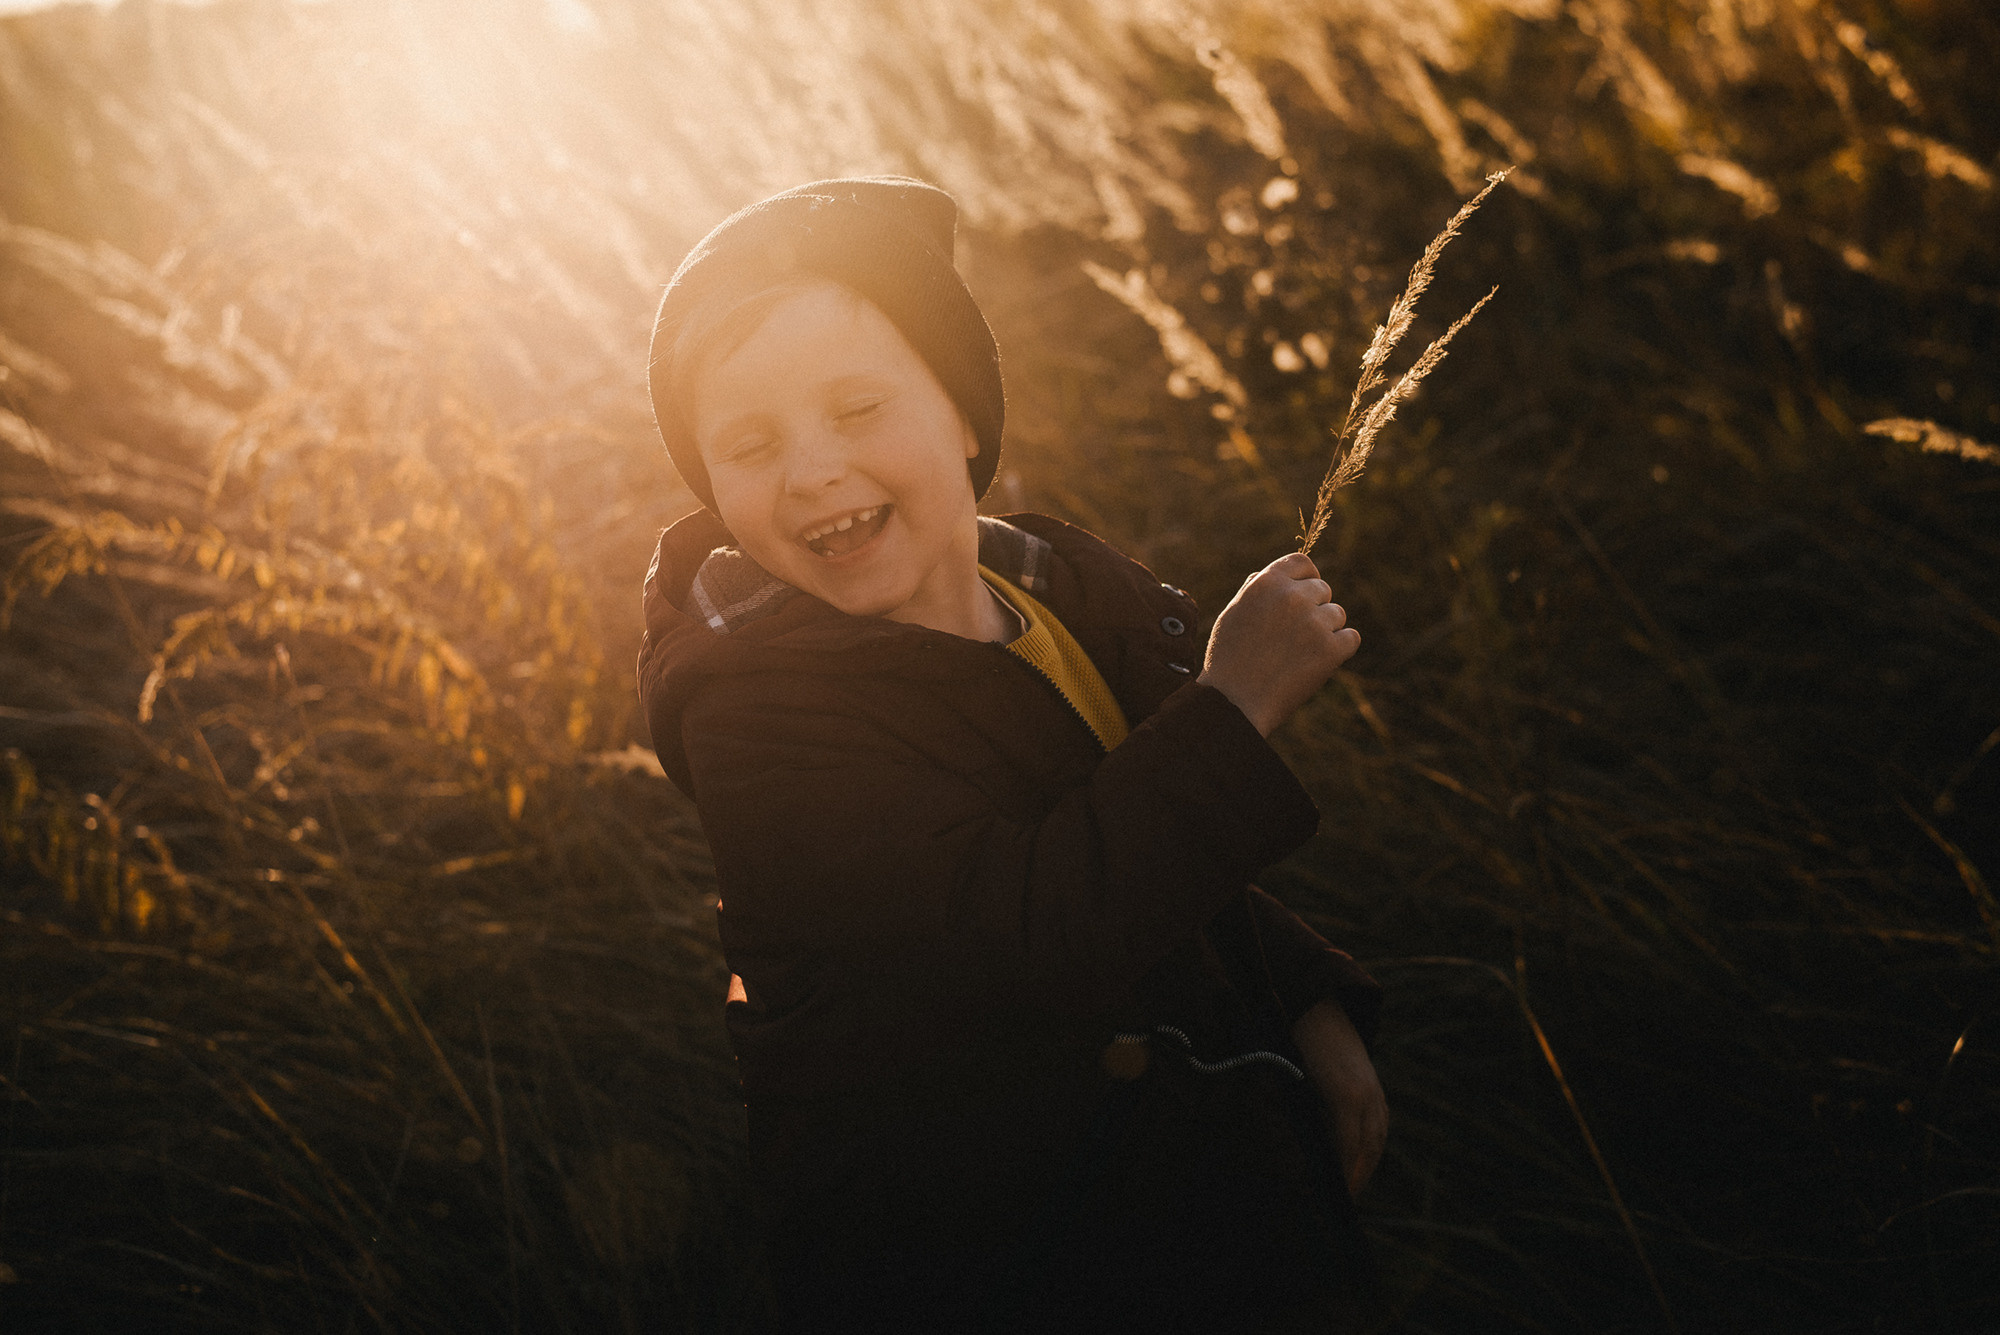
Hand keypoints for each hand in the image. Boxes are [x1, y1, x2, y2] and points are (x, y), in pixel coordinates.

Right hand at [1197, 552, 1358, 735]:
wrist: (1234, 701)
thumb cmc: (1228, 659)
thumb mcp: (1232, 613)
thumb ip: (1254, 590)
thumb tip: (1268, 574)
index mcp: (1267, 583)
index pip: (1303, 563)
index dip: (1306, 577)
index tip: (1304, 595)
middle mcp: (1293, 596)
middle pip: (1323, 589)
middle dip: (1313, 608)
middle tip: (1295, 636)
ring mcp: (1314, 622)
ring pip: (1337, 614)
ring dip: (1325, 630)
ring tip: (1299, 653)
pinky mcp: (1331, 649)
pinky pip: (1350, 638)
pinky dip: (1339, 649)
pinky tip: (1317, 662)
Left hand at [1291, 999, 1386, 1195]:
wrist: (1316, 1003)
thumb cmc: (1292, 1042)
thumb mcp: (1290, 1081)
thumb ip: (1300, 1116)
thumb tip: (1306, 1153)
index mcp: (1345, 1094)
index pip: (1347, 1147)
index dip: (1343, 1174)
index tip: (1336, 1196)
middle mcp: (1366, 1093)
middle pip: (1367, 1147)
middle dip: (1357, 1176)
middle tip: (1344, 1201)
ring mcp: (1374, 1088)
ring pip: (1377, 1137)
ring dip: (1367, 1164)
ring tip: (1354, 1187)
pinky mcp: (1374, 1085)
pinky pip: (1379, 1124)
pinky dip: (1372, 1146)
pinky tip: (1363, 1160)